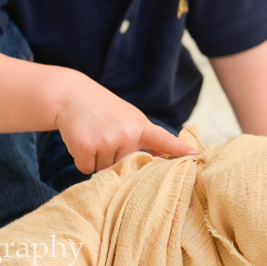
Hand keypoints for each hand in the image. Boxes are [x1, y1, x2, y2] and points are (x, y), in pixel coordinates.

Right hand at [55, 83, 195, 173]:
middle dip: (115, 157)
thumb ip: (148, 138)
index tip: (195, 155)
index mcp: (140, 125)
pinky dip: (83, 160)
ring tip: (94, 136)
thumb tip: (168, 156)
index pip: (162, 139)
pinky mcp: (85, 148)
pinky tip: (83, 142)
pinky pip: (87, 169)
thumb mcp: (130, 118)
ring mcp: (105, 141)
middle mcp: (125, 133)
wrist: (71, 96)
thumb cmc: (105, 110)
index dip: (178, 148)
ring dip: (98, 159)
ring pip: (105, 170)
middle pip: (126, 166)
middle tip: (106, 136)